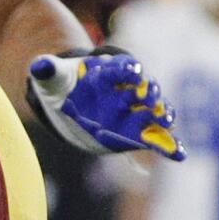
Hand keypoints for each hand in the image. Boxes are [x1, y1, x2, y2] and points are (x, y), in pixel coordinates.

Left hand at [28, 51, 184, 160]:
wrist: (74, 102)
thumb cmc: (66, 85)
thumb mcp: (53, 77)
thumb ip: (47, 70)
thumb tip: (39, 65)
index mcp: (109, 73)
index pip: (122, 68)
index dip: (127, 69)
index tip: (132, 70)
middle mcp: (128, 91)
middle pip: (144, 88)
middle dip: (149, 91)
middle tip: (150, 95)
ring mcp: (136, 111)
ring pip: (156, 111)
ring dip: (162, 115)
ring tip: (165, 120)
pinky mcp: (139, 132)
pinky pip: (158, 139)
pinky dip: (170, 146)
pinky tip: (180, 154)